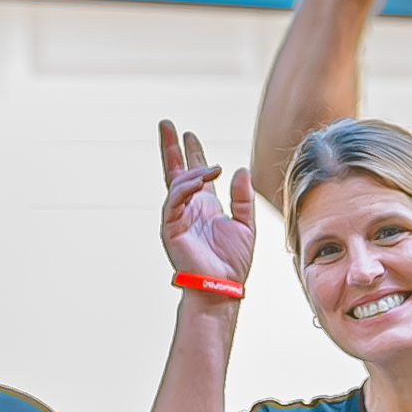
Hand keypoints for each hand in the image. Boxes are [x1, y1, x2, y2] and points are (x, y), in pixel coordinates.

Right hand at [159, 123, 257, 290]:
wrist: (223, 287)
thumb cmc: (233, 262)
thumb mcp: (245, 224)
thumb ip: (242, 198)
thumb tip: (239, 170)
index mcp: (204, 206)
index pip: (194, 174)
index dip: (192, 154)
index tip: (188, 134)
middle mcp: (188, 209)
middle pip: (175, 172)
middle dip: (170, 148)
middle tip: (166, 124)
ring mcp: (177, 218)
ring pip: (177, 185)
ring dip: (192, 172)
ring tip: (208, 167)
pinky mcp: (171, 229)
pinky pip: (174, 202)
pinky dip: (185, 189)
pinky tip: (198, 181)